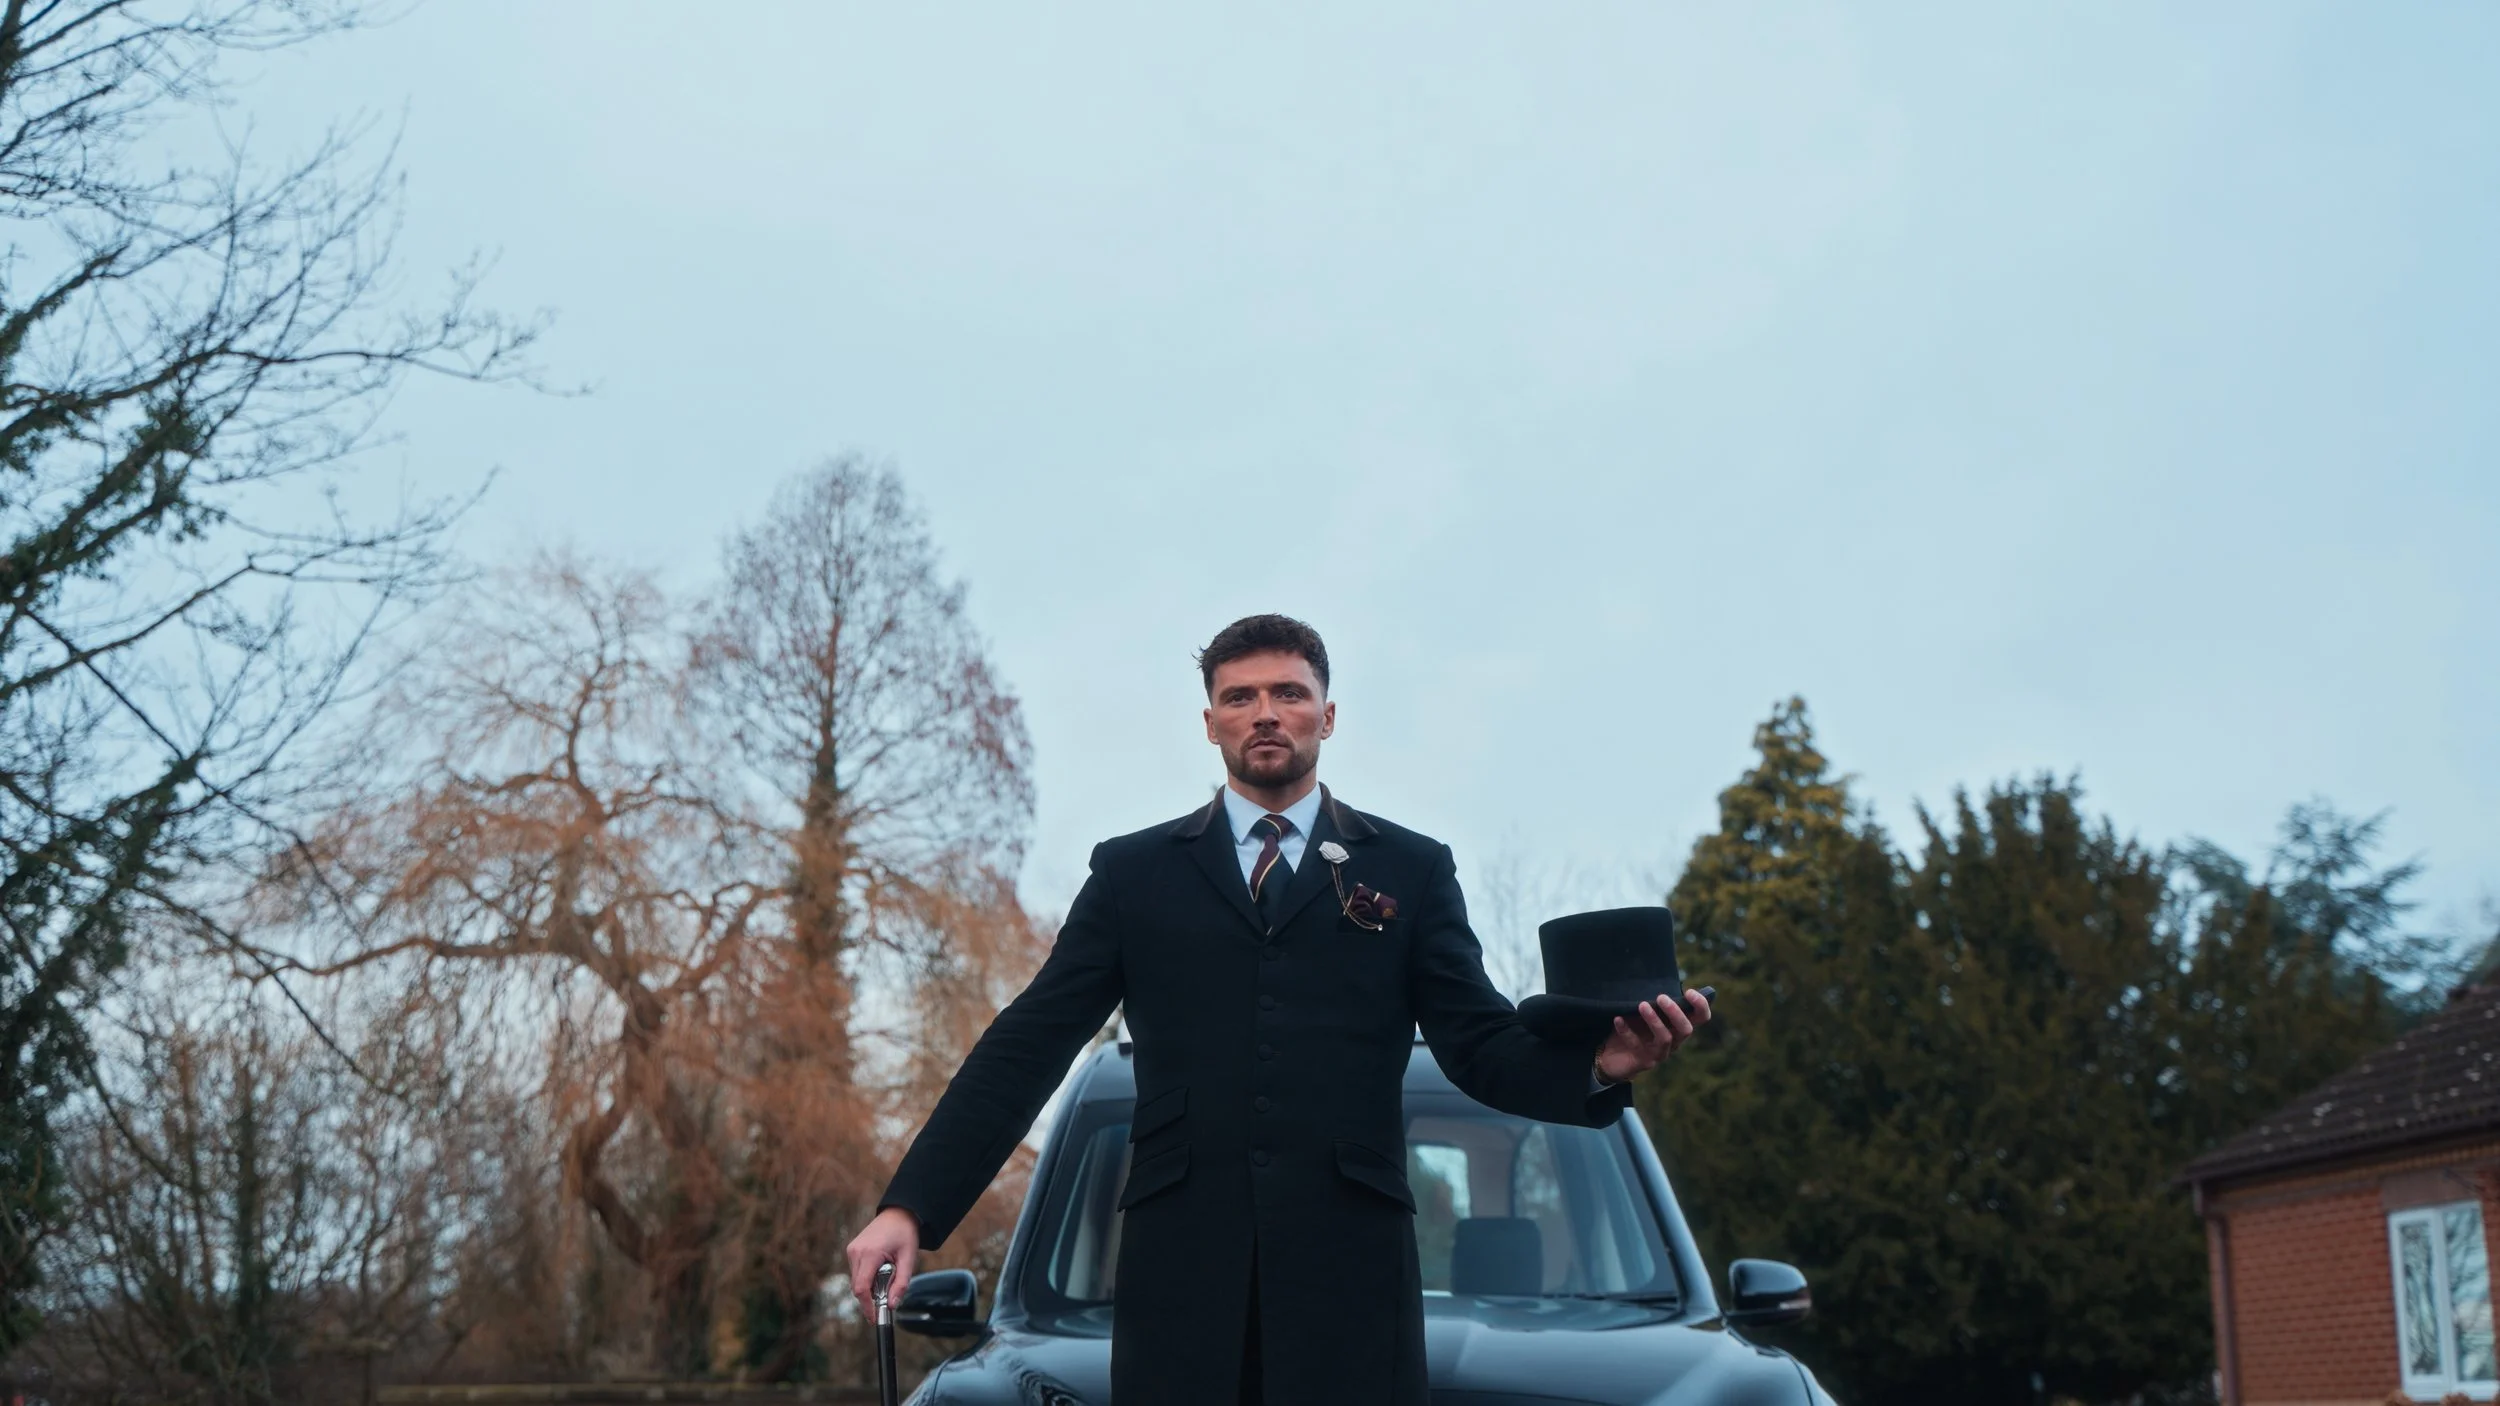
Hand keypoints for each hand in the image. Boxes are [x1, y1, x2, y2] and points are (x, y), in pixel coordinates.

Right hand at [845, 1206, 921, 1315]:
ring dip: (869, 1286)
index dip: (867, 1306)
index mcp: (870, 1254)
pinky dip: (866, 1277)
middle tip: (887, 1298)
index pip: (862, 1288)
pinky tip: (880, 1269)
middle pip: (857, 1287)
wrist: (898, 1213)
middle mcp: (856, 1252)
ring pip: (856, 1280)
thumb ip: (901, 1284)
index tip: (874, 1318)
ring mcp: (851, 1250)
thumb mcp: (909, 1259)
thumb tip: (892, 1305)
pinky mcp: (851, 1249)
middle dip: (871, 1297)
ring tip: (887, 1275)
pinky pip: (856, 1272)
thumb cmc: (905, 1234)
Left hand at [1595, 989, 1711, 1083]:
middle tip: (1661, 997)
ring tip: (1642, 1005)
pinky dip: (1627, 1031)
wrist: (1613, 1056)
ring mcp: (1659, 1053)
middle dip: (1676, 1013)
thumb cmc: (1634, 1028)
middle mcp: (1674, 1041)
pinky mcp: (1643, 1061)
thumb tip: (1657, 977)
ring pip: (1665, 1038)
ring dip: (1654, 1021)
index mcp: (1678, 1026)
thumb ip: (1656, 1001)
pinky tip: (1618, 1019)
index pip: (1701, 1017)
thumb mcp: (1647, 1012)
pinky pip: (1636, 1045)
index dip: (1701, 1005)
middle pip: (1686, 1029)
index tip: (1689, 992)